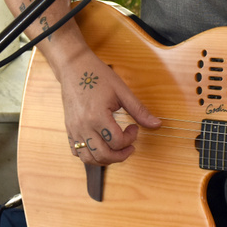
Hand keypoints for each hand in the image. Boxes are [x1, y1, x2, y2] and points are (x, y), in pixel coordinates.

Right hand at [60, 47, 160, 164]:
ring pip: (88, 158)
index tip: (134, 127)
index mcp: (97, 116)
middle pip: (103, 155)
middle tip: (129, 146)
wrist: (74, 67)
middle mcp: (83, 126)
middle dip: (121, 155)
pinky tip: (101, 145)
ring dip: (106, 159)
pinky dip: (90, 155)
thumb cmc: (98, 76)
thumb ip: (139, 110)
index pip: (117, 141)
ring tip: (116, 149)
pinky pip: (77, 152)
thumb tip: (157, 124)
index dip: (131, 138)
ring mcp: (74, 129)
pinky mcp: (69, 130)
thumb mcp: (122, 91)